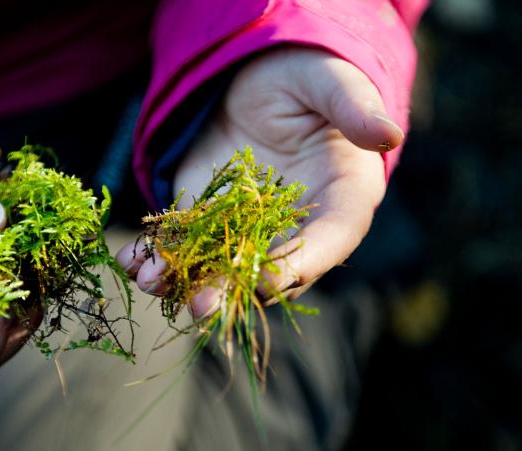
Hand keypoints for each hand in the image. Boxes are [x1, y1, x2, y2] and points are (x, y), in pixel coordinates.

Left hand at [117, 47, 403, 316]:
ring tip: (152, 282)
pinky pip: (185, 244)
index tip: (270, 279)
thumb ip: (354, 109)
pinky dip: (158, 257)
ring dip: (187, 281)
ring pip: (222, 267)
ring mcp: (249, 228)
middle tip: (203, 305)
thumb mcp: (331, 82)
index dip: (303, 262)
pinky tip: (133, 262)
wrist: (259, 74)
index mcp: (344, 199)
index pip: (331, 239)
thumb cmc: (309, 76)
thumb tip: (388, 133)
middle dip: (234, 290)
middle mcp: (298, 226)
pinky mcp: (208, 217)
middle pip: (272, 270)